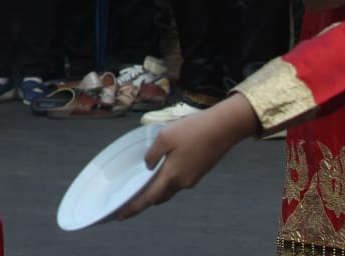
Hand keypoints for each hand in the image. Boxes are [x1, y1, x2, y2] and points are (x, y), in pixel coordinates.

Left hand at [117, 94, 259, 218]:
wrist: (223, 129)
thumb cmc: (192, 131)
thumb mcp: (164, 137)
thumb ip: (152, 154)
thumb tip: (148, 166)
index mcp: (172, 175)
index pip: (149, 198)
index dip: (135, 207)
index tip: (121, 215)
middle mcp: (183, 182)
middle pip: (160, 197)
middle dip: (145, 200)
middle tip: (130, 200)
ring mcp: (192, 178)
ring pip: (170, 189)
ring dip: (157, 190)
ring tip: (143, 186)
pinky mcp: (198, 172)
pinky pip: (179, 181)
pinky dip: (167, 181)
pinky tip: (162, 171)